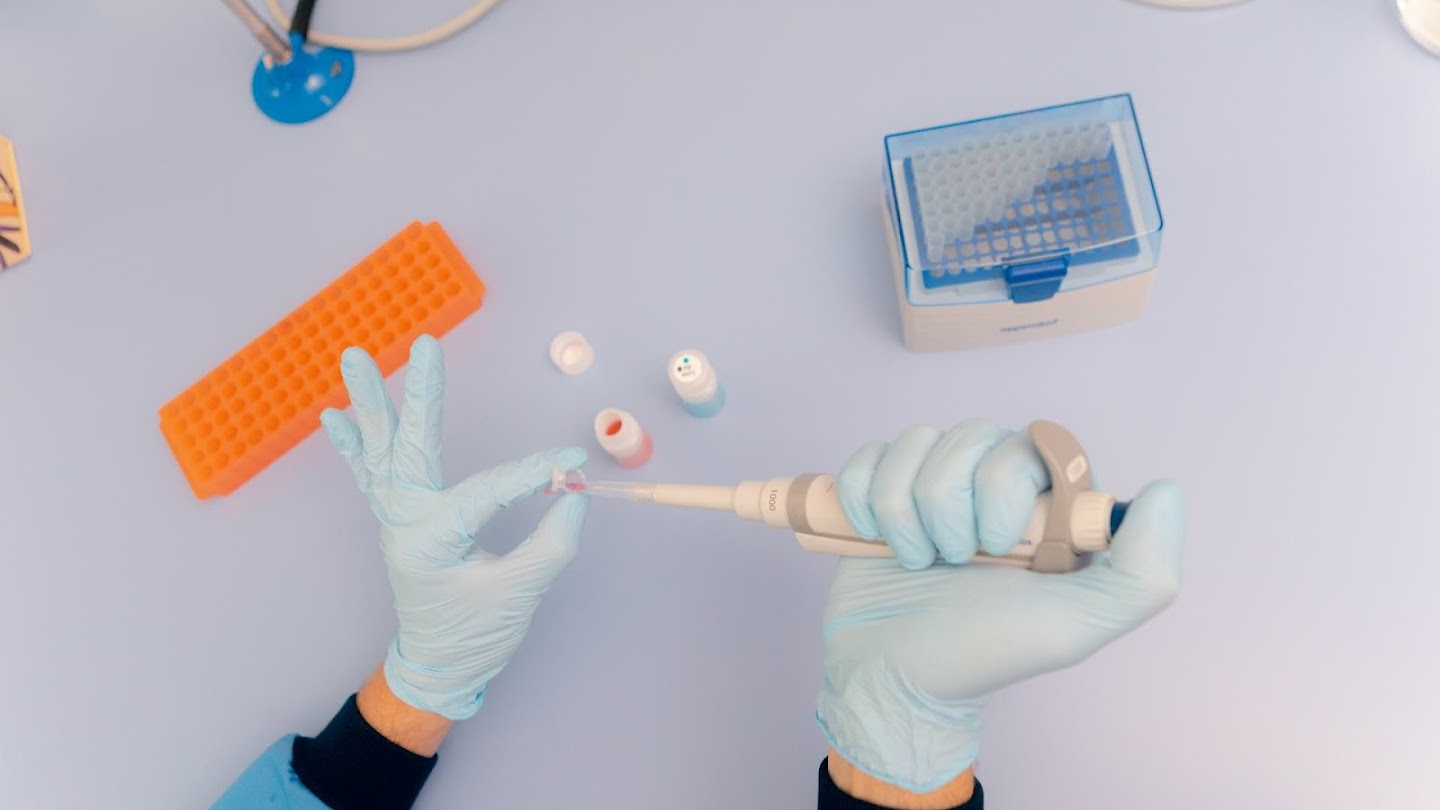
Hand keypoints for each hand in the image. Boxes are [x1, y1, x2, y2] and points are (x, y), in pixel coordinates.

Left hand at [321, 335, 588, 720]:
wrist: (437, 667)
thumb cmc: (474, 634)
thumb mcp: (519, 595)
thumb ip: (550, 545)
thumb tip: (574, 495)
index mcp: (432, 539)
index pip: (487, 491)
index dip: (534, 473)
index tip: (574, 465)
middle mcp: (404, 521)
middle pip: (410, 446)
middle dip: (418, 393)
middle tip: (425, 343)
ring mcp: (394, 518)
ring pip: (380, 450)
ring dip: (369, 403)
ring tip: (352, 356)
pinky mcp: (397, 520)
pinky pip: (370, 475)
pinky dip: (353, 444)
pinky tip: (333, 415)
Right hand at [817, 420, 1183, 792]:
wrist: (892, 679)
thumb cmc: (984, 653)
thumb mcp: (1077, 627)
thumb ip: (1144, 572)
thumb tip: (1167, 489)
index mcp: (1049, 504)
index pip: (1034, 443)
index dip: (1002, 490)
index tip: (998, 549)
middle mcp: (995, 483)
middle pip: (970, 436)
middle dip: (949, 506)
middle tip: (954, 563)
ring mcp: (935, 483)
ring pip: (916, 442)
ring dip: (904, 511)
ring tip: (916, 561)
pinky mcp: (881, 488)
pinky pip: (870, 455)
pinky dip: (862, 502)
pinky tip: (875, 543)